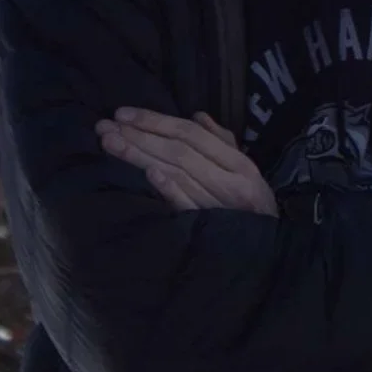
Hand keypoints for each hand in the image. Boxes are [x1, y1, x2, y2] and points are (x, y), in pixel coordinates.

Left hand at [95, 107, 277, 216]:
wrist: (268, 257)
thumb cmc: (253, 210)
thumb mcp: (245, 173)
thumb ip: (222, 142)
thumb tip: (197, 115)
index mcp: (239, 163)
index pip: (191, 134)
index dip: (155, 120)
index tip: (123, 114)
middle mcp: (230, 181)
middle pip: (179, 151)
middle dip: (139, 136)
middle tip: (104, 127)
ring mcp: (220, 207)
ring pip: (177, 174)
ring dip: (142, 157)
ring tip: (111, 144)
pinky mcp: (210, 231)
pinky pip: (188, 207)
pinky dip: (170, 190)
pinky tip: (150, 175)